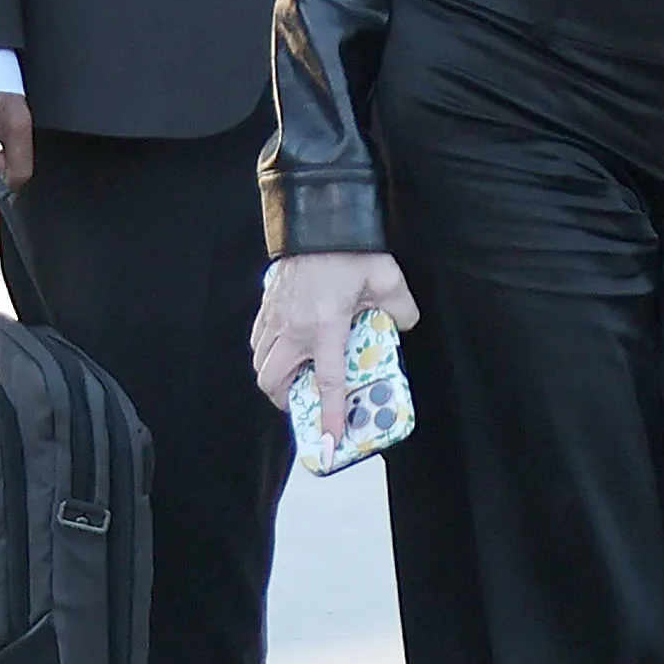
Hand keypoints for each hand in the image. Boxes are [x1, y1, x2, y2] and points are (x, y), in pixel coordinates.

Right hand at [252, 251, 419, 442]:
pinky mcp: (267, 304)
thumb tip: (404, 325)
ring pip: (260, 362)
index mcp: (326, 325)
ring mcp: (275, 316)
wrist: (318, 219)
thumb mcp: (387, 278)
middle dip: (285, 399)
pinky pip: (258, 340)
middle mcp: (294, 327)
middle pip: (273, 381)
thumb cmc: (351, 249)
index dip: (329, 417)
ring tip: (296, 375)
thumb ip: (401, 307)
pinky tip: (287, 346)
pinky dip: (267, 352)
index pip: (326, 382)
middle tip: (304, 399)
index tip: (328, 444)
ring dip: (275, 376)